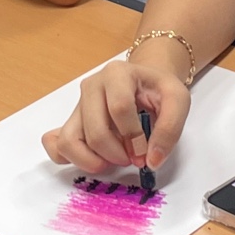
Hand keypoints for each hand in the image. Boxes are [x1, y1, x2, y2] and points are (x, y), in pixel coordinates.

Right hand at [43, 60, 190, 172]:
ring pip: (70, 140)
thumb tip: (151, 161)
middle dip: (116, 154)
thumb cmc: (159, 91)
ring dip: (92, 161)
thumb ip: (170, 129)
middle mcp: (91, 86)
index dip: (134, 137)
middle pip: (95, 131)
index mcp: (117, 74)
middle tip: (132, 159)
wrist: (145, 83)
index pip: (120, 108)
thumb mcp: (178, 100)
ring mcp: (77, 105)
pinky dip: (71, 158)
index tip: (145, 153)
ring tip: (112, 161)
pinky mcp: (71, 122)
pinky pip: (57, 145)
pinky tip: (92, 159)